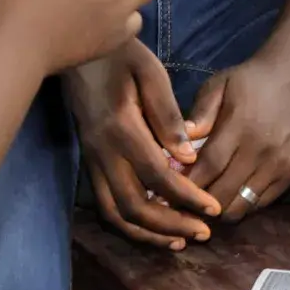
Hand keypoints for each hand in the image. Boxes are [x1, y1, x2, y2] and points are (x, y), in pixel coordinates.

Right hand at [66, 38, 221, 249]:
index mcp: (122, 128)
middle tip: (204, 232)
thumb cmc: (119, 53)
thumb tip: (188, 156)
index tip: (214, 209)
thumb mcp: (149, 71)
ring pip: (116, 213)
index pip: (158, 175)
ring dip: (149, 232)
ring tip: (181, 239)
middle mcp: (103, 152)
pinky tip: (152, 229)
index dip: (187, 197)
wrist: (75, 49)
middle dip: (172, 223)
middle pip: (135, 205)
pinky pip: (105, 206)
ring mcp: (92, 160)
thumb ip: (168, 114)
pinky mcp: (88, 163)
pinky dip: (128, 224)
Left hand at [187, 49, 289, 225]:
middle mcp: (261, 150)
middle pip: (223, 194)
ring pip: (240, 207)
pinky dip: (241, 205)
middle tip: (182, 201)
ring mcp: (278, 166)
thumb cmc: (249, 82)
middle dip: (198, 204)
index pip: (209, 166)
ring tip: (204, 202)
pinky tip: (229, 193)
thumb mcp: (219, 85)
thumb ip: (199, 115)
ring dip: (219, 210)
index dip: (187, 184)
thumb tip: (176, 146)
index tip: (168, 191)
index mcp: (240, 125)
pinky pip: (259, 205)